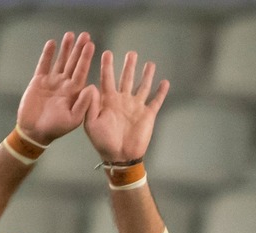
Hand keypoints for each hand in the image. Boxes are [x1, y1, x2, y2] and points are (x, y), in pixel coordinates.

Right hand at [16, 32, 96, 144]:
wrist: (35, 132)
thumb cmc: (56, 128)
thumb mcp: (74, 119)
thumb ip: (83, 104)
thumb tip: (92, 87)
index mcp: (75, 93)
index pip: (82, 72)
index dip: (86, 58)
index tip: (92, 45)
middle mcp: (65, 85)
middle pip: (73, 63)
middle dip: (79, 49)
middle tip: (85, 35)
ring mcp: (52, 82)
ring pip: (60, 61)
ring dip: (65, 48)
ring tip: (70, 34)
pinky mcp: (39, 81)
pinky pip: (44, 64)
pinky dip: (47, 54)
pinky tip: (52, 43)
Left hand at [85, 49, 168, 164]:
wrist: (120, 157)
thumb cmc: (103, 142)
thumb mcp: (91, 123)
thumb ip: (90, 105)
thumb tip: (90, 86)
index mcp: (108, 101)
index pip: (107, 79)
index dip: (107, 66)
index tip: (106, 52)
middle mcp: (122, 100)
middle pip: (126, 78)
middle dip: (129, 66)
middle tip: (131, 53)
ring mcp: (136, 107)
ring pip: (142, 86)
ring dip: (146, 75)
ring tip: (149, 63)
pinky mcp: (148, 115)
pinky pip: (156, 101)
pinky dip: (161, 92)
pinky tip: (164, 82)